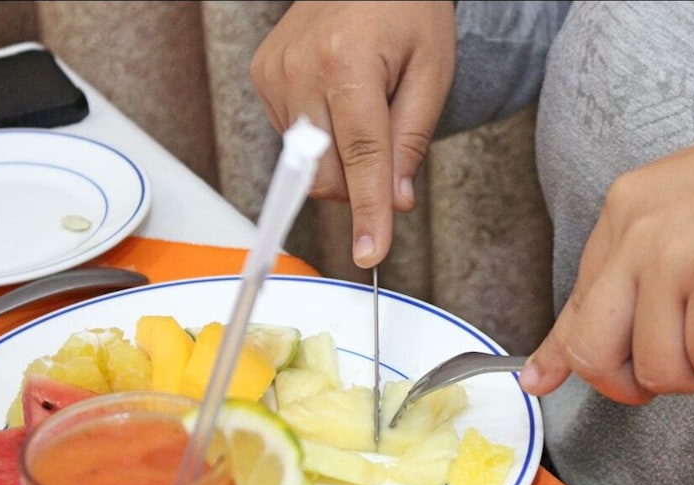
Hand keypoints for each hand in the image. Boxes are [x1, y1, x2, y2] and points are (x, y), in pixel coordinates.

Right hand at [251, 1, 455, 267]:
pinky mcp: (262, 76)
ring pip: (307, 166)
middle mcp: (300, 68)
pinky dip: (320, 138)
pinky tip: (337, 99)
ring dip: (340, 158)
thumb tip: (396, 202)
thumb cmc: (406, 8)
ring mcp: (274, 72)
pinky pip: (292, 141)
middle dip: (361, 180)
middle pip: (327, 174)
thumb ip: (411, 140)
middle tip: (388, 138)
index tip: (369, 252)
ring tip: (361, 105)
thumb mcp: (432, 70)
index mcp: (347, 61)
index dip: (368, 212)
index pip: (361, 158)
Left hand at [520, 88, 693, 403]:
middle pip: (594, 352)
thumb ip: (628, 280)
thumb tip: (553, 364)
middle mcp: (638, 229)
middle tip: (675, 366)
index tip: (540, 382)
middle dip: (629, 381)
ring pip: (656, 370)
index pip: (574, 304)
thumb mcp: (687, 220)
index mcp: (624, 211)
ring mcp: (676, 252)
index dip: (560, 354)